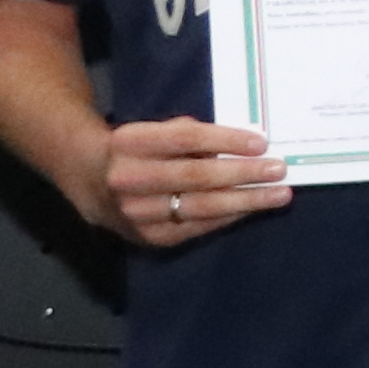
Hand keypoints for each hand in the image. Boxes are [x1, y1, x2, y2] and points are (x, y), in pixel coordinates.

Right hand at [98, 114, 289, 247]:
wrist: (89, 182)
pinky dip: (229, 217)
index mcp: (130, 142)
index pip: (184, 139)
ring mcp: (136, 212)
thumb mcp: (154, 131)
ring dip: (245, 201)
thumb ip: (189, 135)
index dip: (224, 140)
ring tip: (279, 194)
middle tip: (278, 169)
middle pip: (196, 176)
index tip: (260, 143)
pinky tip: (252, 209)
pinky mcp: (149, 236)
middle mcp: (128, 178)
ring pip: (200, 207)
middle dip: (242, 174)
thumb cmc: (138, 150)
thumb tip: (243, 145)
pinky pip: (197, 227)